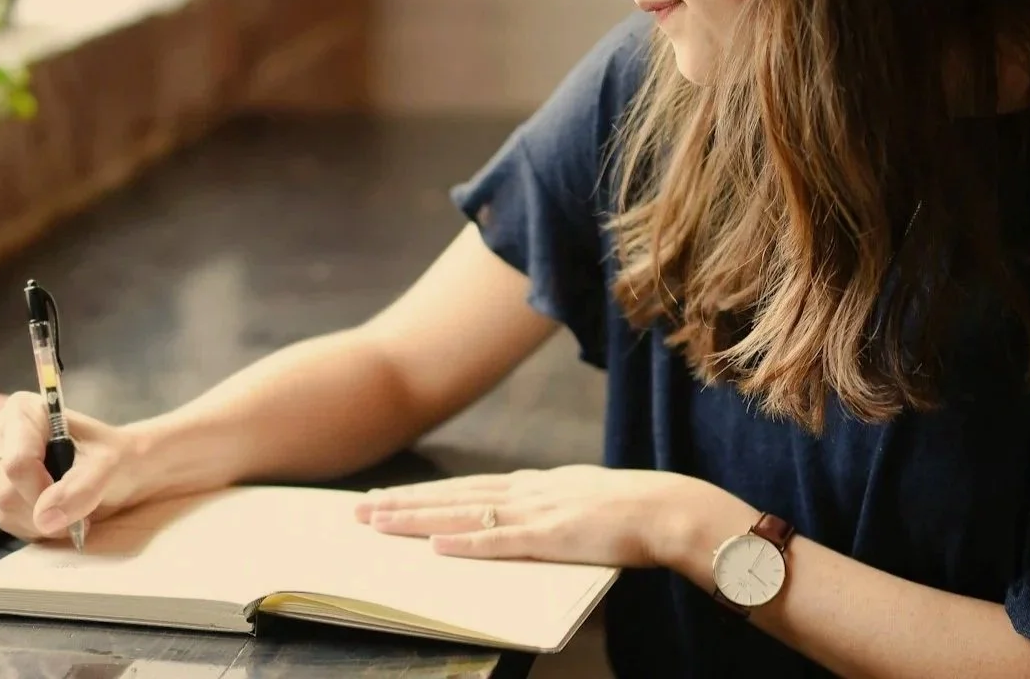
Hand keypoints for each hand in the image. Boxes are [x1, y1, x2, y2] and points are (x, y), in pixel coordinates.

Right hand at [0, 392, 144, 541]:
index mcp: (22, 411)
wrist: (120, 470)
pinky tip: (56, 514)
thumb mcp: (109, 466)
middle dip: (45, 511)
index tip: (76, 499)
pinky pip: (5, 520)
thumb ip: (80, 488)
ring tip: (71, 511)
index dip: (43, 491)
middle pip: (7, 490)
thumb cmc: (115, 457)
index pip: (18, 463)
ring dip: (42, 522)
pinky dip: (35, 527)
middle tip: (79, 510)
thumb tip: (43, 517)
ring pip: (4, 510)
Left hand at [354, 464, 710, 566]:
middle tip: (360, 511)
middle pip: (452, 495)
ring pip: (463, 513)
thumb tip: (523, 523)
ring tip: (378, 522)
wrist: (669, 509)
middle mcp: (526, 491)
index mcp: (534, 484)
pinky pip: (500, 541)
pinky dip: (465, 542)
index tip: (387, 498)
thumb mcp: (580, 502)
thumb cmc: (632, 512)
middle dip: (403, 503)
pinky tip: (435, 544)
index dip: (424, 493)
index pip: (466, 487)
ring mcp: (536, 511)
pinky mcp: (551, 536)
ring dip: (418, 518)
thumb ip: (549, 510)